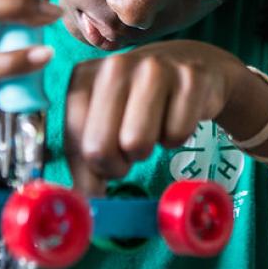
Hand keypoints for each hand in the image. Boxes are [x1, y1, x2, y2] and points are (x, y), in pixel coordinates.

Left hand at [64, 40, 246, 194]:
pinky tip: (176, 115)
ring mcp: (153, 68)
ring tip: (152, 129)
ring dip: (148, 149)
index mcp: (84, 78)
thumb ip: (85, 162)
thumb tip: (78, 205)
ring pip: (137, 143)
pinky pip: (177, 135)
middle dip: (118, 164)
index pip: (76, 145)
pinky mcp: (190, 78)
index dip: (93, 169)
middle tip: (130, 151)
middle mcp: (114, 66)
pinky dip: (177, 136)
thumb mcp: (104, 120)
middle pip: (100, 148)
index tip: (107, 165)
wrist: (191, 63)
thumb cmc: (139, 100)